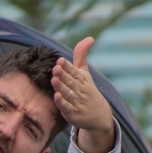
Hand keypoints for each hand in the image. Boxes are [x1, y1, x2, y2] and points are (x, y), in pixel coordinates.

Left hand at [52, 37, 114, 152]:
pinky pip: (66, 107)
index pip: (73, 70)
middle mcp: (79, 88)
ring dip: (61, 87)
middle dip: (63, 74)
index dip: (67, 66)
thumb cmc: (87, 89)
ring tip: (54, 80)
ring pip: (68, 93)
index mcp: (81, 78)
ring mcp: (76, 101)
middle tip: (56, 68)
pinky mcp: (72, 112)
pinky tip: (56, 97)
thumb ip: (81, 56)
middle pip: (70, 81)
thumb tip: (89, 38)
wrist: (98, 114)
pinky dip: (62, 102)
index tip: (60, 60)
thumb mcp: (85, 72)